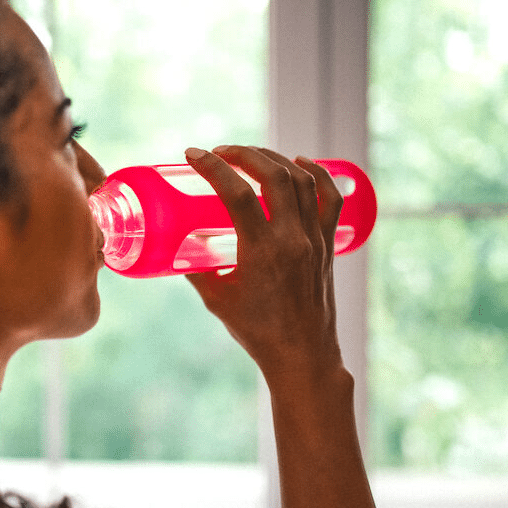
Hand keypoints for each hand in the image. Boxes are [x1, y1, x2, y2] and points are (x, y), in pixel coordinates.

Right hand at [183, 145, 345, 390]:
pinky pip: (329, 198)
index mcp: (262, 251)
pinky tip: (300, 163)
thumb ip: (196, 269)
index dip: (213, 167)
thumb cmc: (257, 332)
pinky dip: (316, 173)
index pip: (237, 193)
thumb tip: (179, 245)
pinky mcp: (328, 244)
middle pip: (273, 175)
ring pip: (301, 180)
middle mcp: (292, 239)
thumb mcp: (216, 299)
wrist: (301, 355)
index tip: (194, 154)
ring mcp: (314, 239)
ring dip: (274, 159)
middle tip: (221, 152)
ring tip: (251, 155)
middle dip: (245, 153)